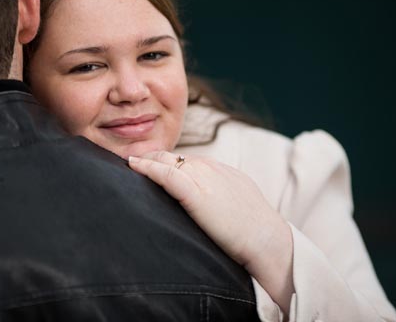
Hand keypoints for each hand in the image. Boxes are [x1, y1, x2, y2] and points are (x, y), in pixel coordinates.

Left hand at [128, 151, 294, 311]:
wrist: (267, 239)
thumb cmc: (254, 228)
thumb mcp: (236, 201)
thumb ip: (218, 197)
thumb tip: (206, 206)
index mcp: (219, 170)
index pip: (186, 160)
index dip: (166, 162)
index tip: (149, 165)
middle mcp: (209, 168)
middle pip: (173, 157)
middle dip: (152, 157)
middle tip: (132, 160)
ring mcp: (203, 178)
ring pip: (166, 161)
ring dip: (146, 160)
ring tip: (128, 162)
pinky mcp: (196, 192)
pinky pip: (166, 174)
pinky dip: (148, 168)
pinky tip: (133, 165)